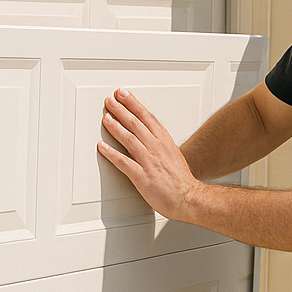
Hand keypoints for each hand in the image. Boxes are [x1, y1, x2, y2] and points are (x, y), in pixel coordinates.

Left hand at [97, 88, 201, 221]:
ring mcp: (149, 161)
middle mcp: (156, 147)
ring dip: (115, 127)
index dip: (133, 103)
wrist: (188, 198)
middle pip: (136, 123)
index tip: (123, 94)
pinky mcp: (142, 176)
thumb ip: (158, 142)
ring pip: (129, 139)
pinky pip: (124, 162)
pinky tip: (102, 147)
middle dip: (121, 109)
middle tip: (110, 100)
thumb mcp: (172, 153)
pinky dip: (111, 154)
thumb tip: (145, 132)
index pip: (146, 116)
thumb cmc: (180, 179)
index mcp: (164, 140)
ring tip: (105, 118)